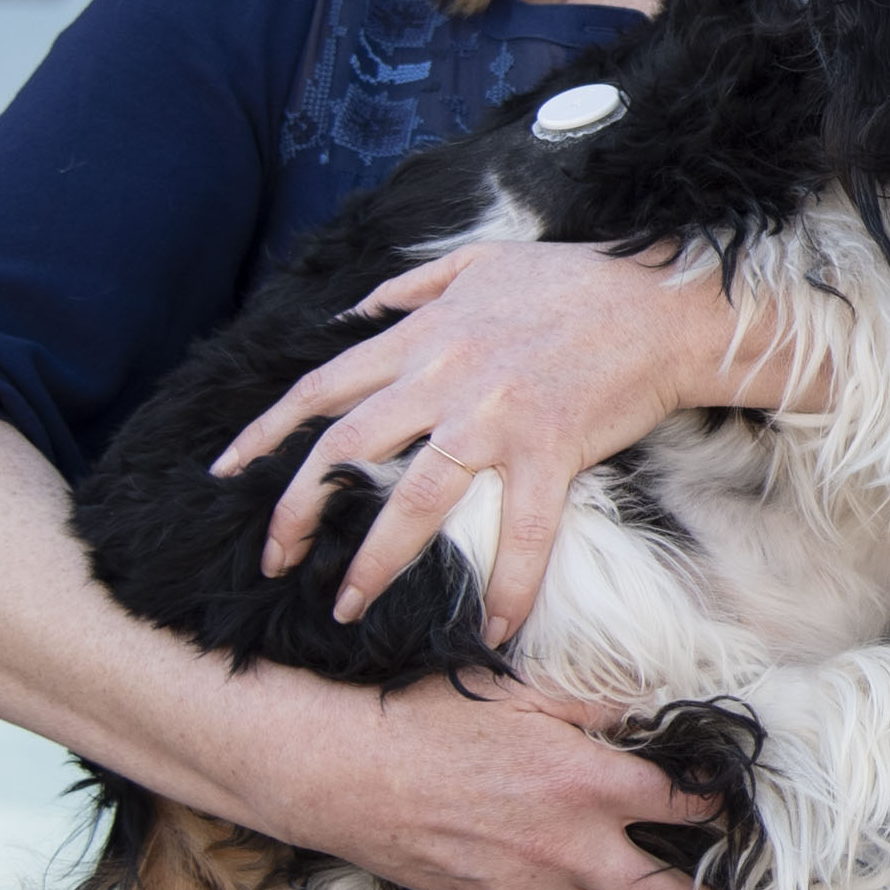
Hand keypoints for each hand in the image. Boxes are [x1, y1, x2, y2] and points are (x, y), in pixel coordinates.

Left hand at [212, 243, 735, 641]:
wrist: (661, 302)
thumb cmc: (576, 279)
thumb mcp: (482, 261)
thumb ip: (414, 284)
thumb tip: (363, 308)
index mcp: (424, 336)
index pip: (323, 387)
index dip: (268, 432)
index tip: (228, 472)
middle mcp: (445, 376)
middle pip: (348, 448)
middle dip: (299, 509)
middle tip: (275, 559)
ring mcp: (496, 417)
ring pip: (416, 499)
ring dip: (376, 561)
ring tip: (348, 608)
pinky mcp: (552, 449)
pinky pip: (526, 531)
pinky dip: (511, 584)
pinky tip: (499, 629)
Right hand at [254, 667, 735, 889]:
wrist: (348, 773)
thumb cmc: (429, 719)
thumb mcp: (519, 691)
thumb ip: (593, 702)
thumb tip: (647, 699)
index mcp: (588, 782)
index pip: (683, 804)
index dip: (716, 806)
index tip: (728, 807)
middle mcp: (570, 845)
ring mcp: (530, 886)